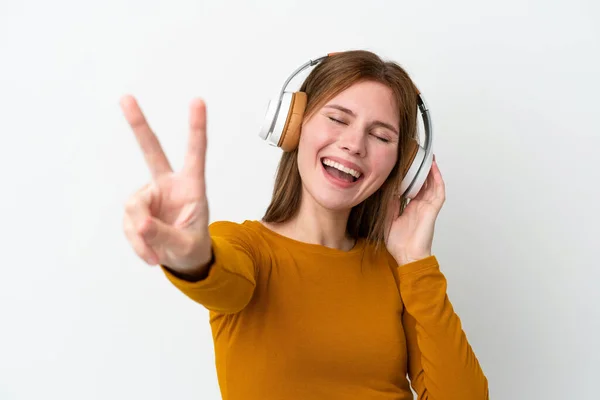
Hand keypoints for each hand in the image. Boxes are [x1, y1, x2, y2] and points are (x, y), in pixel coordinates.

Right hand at [121, 95, 211, 274]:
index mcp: (192, 186)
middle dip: (138, 125)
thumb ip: (164, 235)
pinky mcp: (136, 210)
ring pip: (133, 208)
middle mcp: (168, 185)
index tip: (198, 101)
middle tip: (126, 98)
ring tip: (156, 253)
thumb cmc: (192, 247)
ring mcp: (150, 196)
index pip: (195, 154)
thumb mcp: (186, 245)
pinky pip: (128, 225)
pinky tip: (150, 254)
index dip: (196, 128)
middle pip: (151, 151)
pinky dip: (137, 244)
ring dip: (141, 235)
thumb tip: (139, 223)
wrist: (184, 261)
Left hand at [385, 156, 444, 265]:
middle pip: (423, 182)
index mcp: (410, 207)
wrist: (407, 256)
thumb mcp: (388, 218)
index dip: (409, 174)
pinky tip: (433, 168)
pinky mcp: (432, 210)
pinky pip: (438, 191)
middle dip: (421, 169)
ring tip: (427, 155)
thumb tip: (386, 188)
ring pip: (432, 183)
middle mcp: (420, 205)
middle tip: (417, 154)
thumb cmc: (398, 243)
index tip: (405, 162)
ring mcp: (427, 206)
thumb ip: (389, 203)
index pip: (411, 186)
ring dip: (431, 170)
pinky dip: (437, 179)